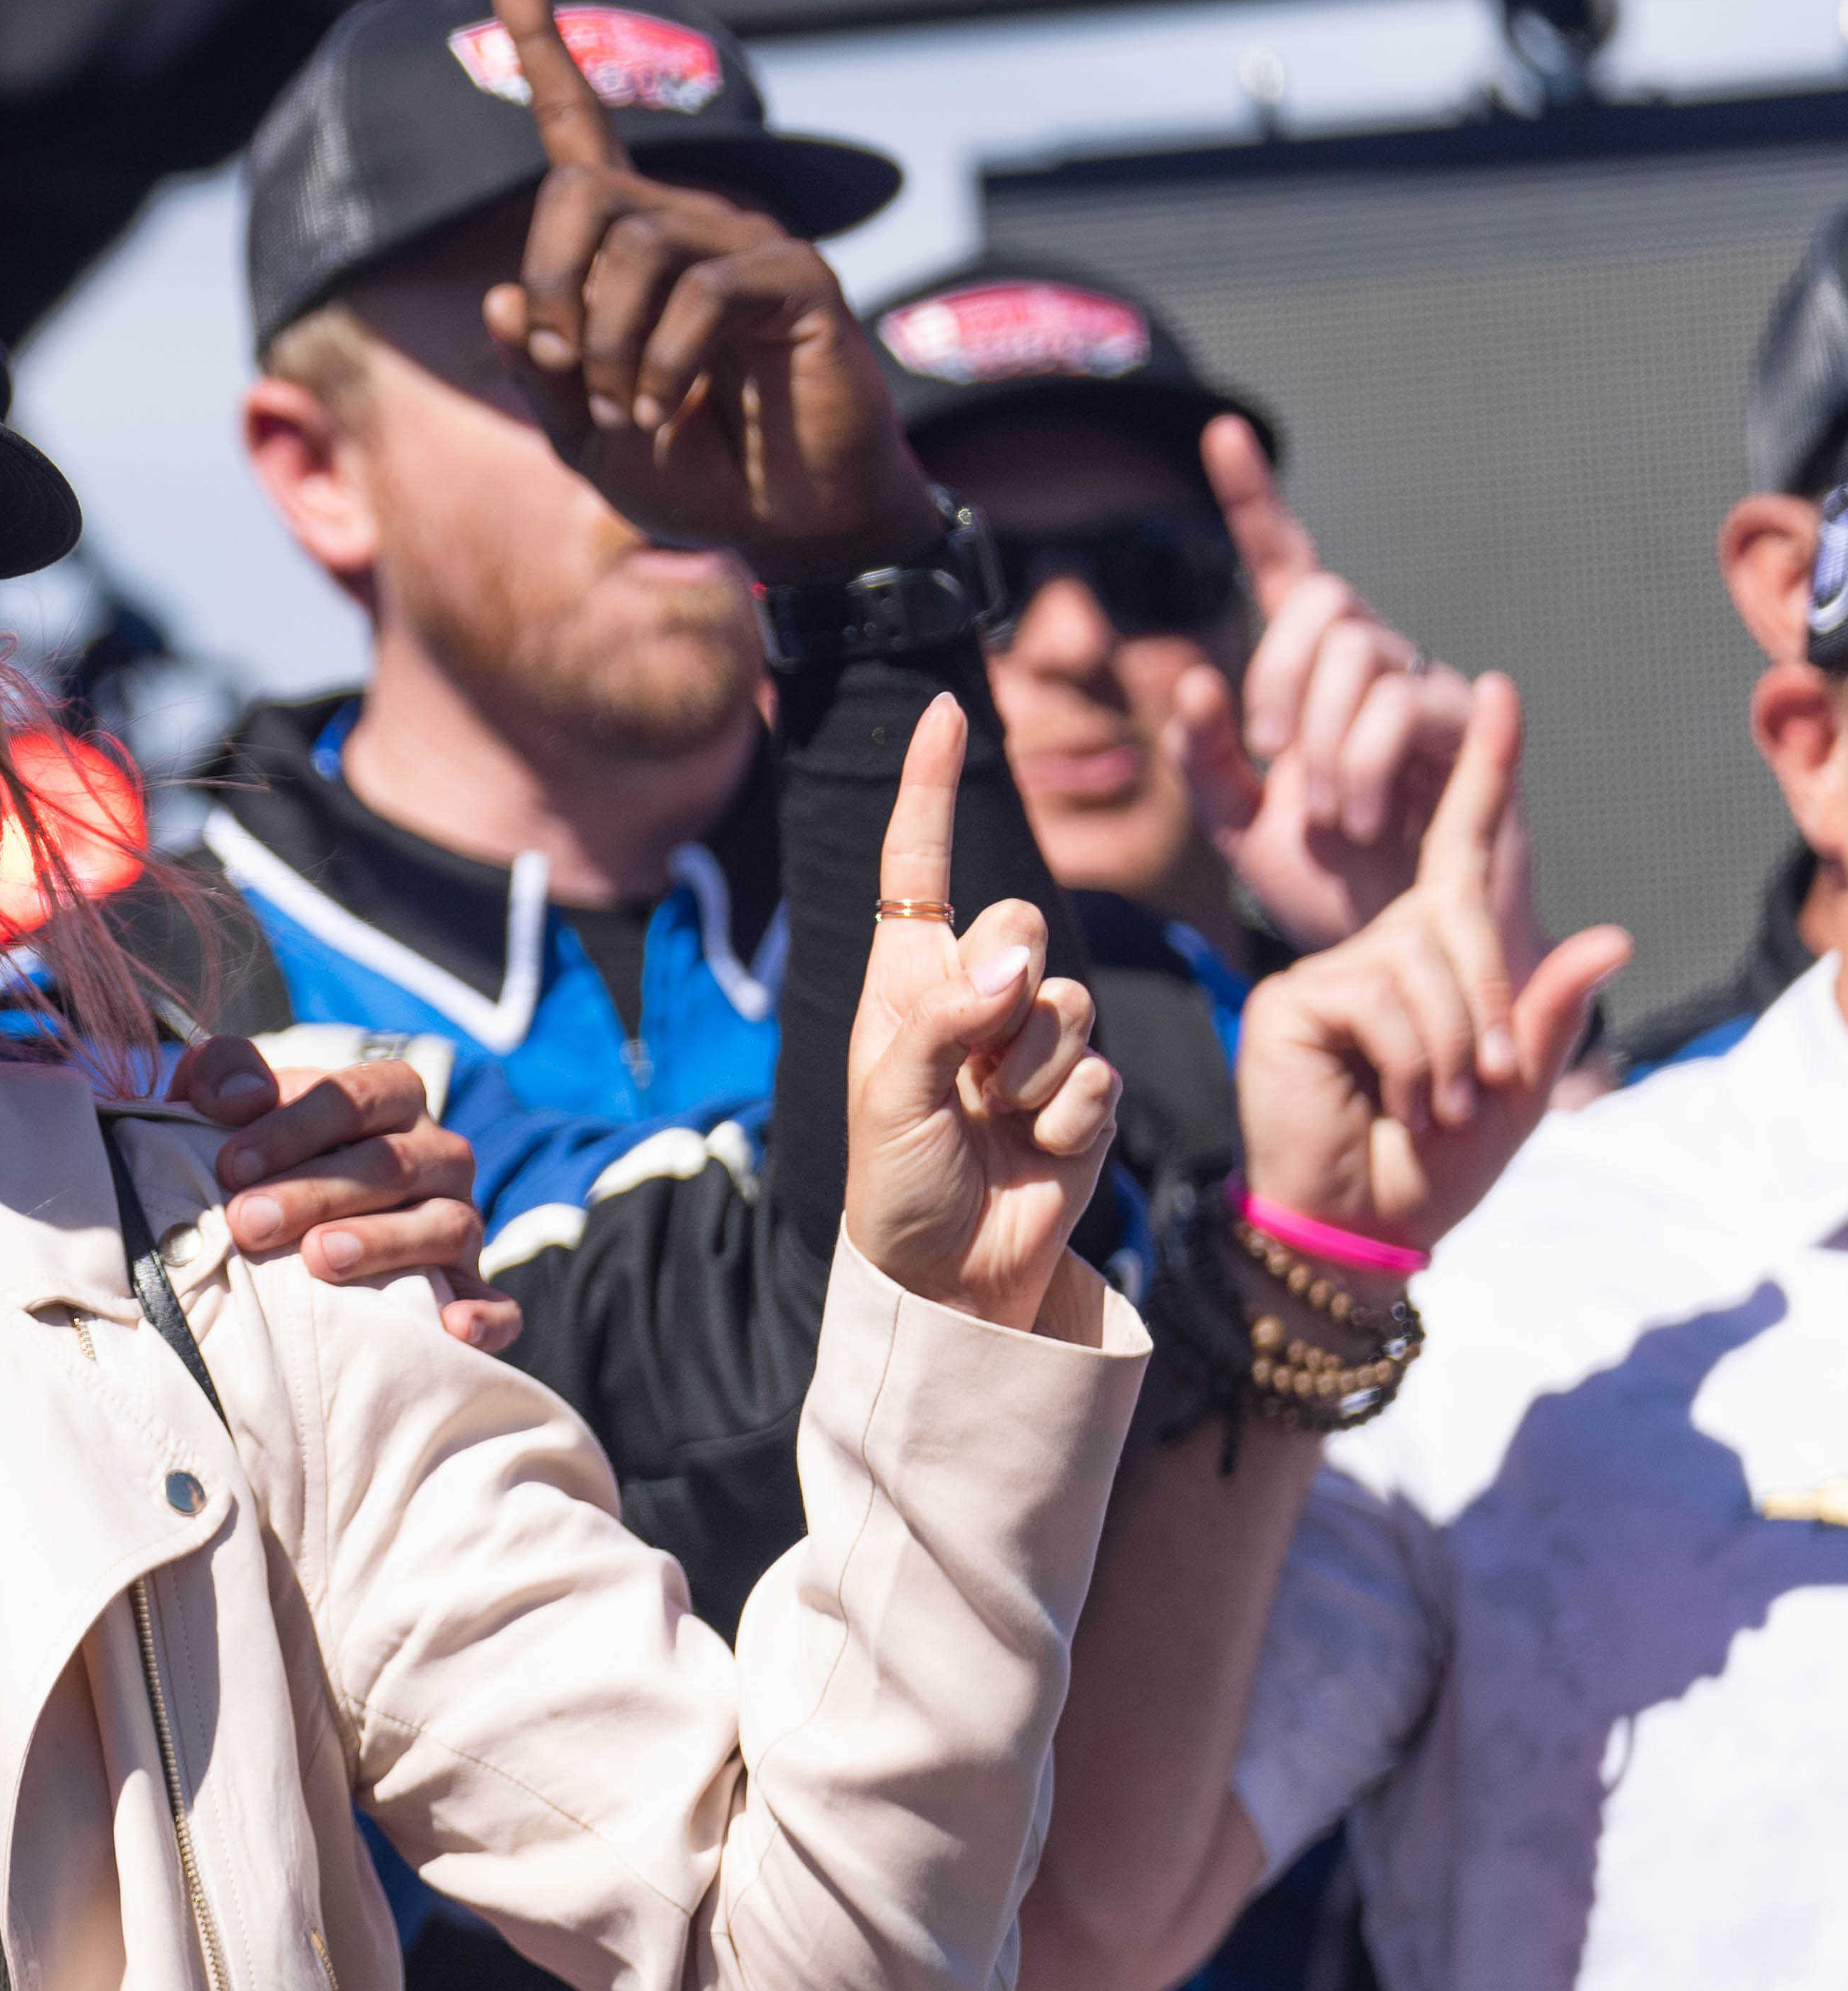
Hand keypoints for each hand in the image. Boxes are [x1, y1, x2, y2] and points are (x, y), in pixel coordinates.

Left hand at [164, 1038, 517, 1349]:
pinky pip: (500, 1304)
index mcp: (390, 1097)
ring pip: (443, 1224)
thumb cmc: (266, 1155)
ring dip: (383, 1242)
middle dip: (315, 1193)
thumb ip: (223, 1072)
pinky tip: (453, 1328)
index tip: (229, 1165)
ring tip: (319, 1259)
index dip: (291, 1129)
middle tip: (248, 1223)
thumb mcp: (237, 1103)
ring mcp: (463, 1220)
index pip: (353, 1100)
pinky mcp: (471, 1287)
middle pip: (391, 1164)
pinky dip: (485, 1316)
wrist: (302, 1227)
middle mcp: (438, 1153)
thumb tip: (230, 1098)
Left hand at [476, 0, 938, 584]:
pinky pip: (701, 293)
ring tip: (629, 409)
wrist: (788, 523)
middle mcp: (687, 221)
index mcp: (630, 245)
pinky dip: (661, 363)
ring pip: (633, 249)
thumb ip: (535, 369)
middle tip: (560, 366)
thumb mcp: (582, 432)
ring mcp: (746, 242)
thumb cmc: (692, 470)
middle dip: (546, 286)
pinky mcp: (795, 279)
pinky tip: (664, 407)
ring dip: (603, 347)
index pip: (576, 127)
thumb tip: (497, 299)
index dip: (541, 44)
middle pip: (578, 194)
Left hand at [842, 694, 1122, 1328]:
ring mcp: (1031, 1045)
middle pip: (1024, 923)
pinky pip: (1100, 1075)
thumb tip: (1011, 963)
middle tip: (969, 1075)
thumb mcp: (890, 1099)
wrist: (948, 1279)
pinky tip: (1036, 1156)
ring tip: (993, 1126)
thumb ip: (943, 1021)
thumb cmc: (895, 1189)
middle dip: (1005, 991)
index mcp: (907, 984)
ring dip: (1031, 1074)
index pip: (920, 871)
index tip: (942, 711)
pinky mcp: (1083, 1094)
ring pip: (1070, 1003)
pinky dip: (1067, 1121)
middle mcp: (972, 999)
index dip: (929, 789)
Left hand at [1165, 415, 1474, 946]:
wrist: (1398, 947)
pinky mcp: (1474, 727)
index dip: (1253, 500)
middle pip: (1323, 603)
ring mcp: (1428, 688)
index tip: (1216, 434)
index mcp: (1308, 673)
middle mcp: (1372, 661)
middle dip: (1279, 676)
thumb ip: (1204, 759)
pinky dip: (1369, 763)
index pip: (1283, 568)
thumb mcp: (1238, 825)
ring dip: (1326, 743)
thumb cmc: (1326, 882)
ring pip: (1364, 656)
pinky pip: (1413, 706)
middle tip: (1272, 758)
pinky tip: (1367, 816)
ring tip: (1331, 813)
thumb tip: (1197, 682)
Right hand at [1233, 674, 1624, 1260]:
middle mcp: (1374, 949)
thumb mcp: (1518, 1089)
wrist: (1359, 1222)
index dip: (1483, 775)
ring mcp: (1325, 970)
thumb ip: (1552, 1012)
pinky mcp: (1289, 999)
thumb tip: (1609, 935)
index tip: (1496, 692)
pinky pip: (1376, 995)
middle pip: (1455, 922)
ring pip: (1419, 965)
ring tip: (1428, 1103)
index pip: (1459, 851)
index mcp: (1432, 958)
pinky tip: (1388, 1094)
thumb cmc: (1436, 1164)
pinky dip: (1407, 1054)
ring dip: (1447, 1048)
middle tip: (1476, 1089)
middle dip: (1486, 1009)